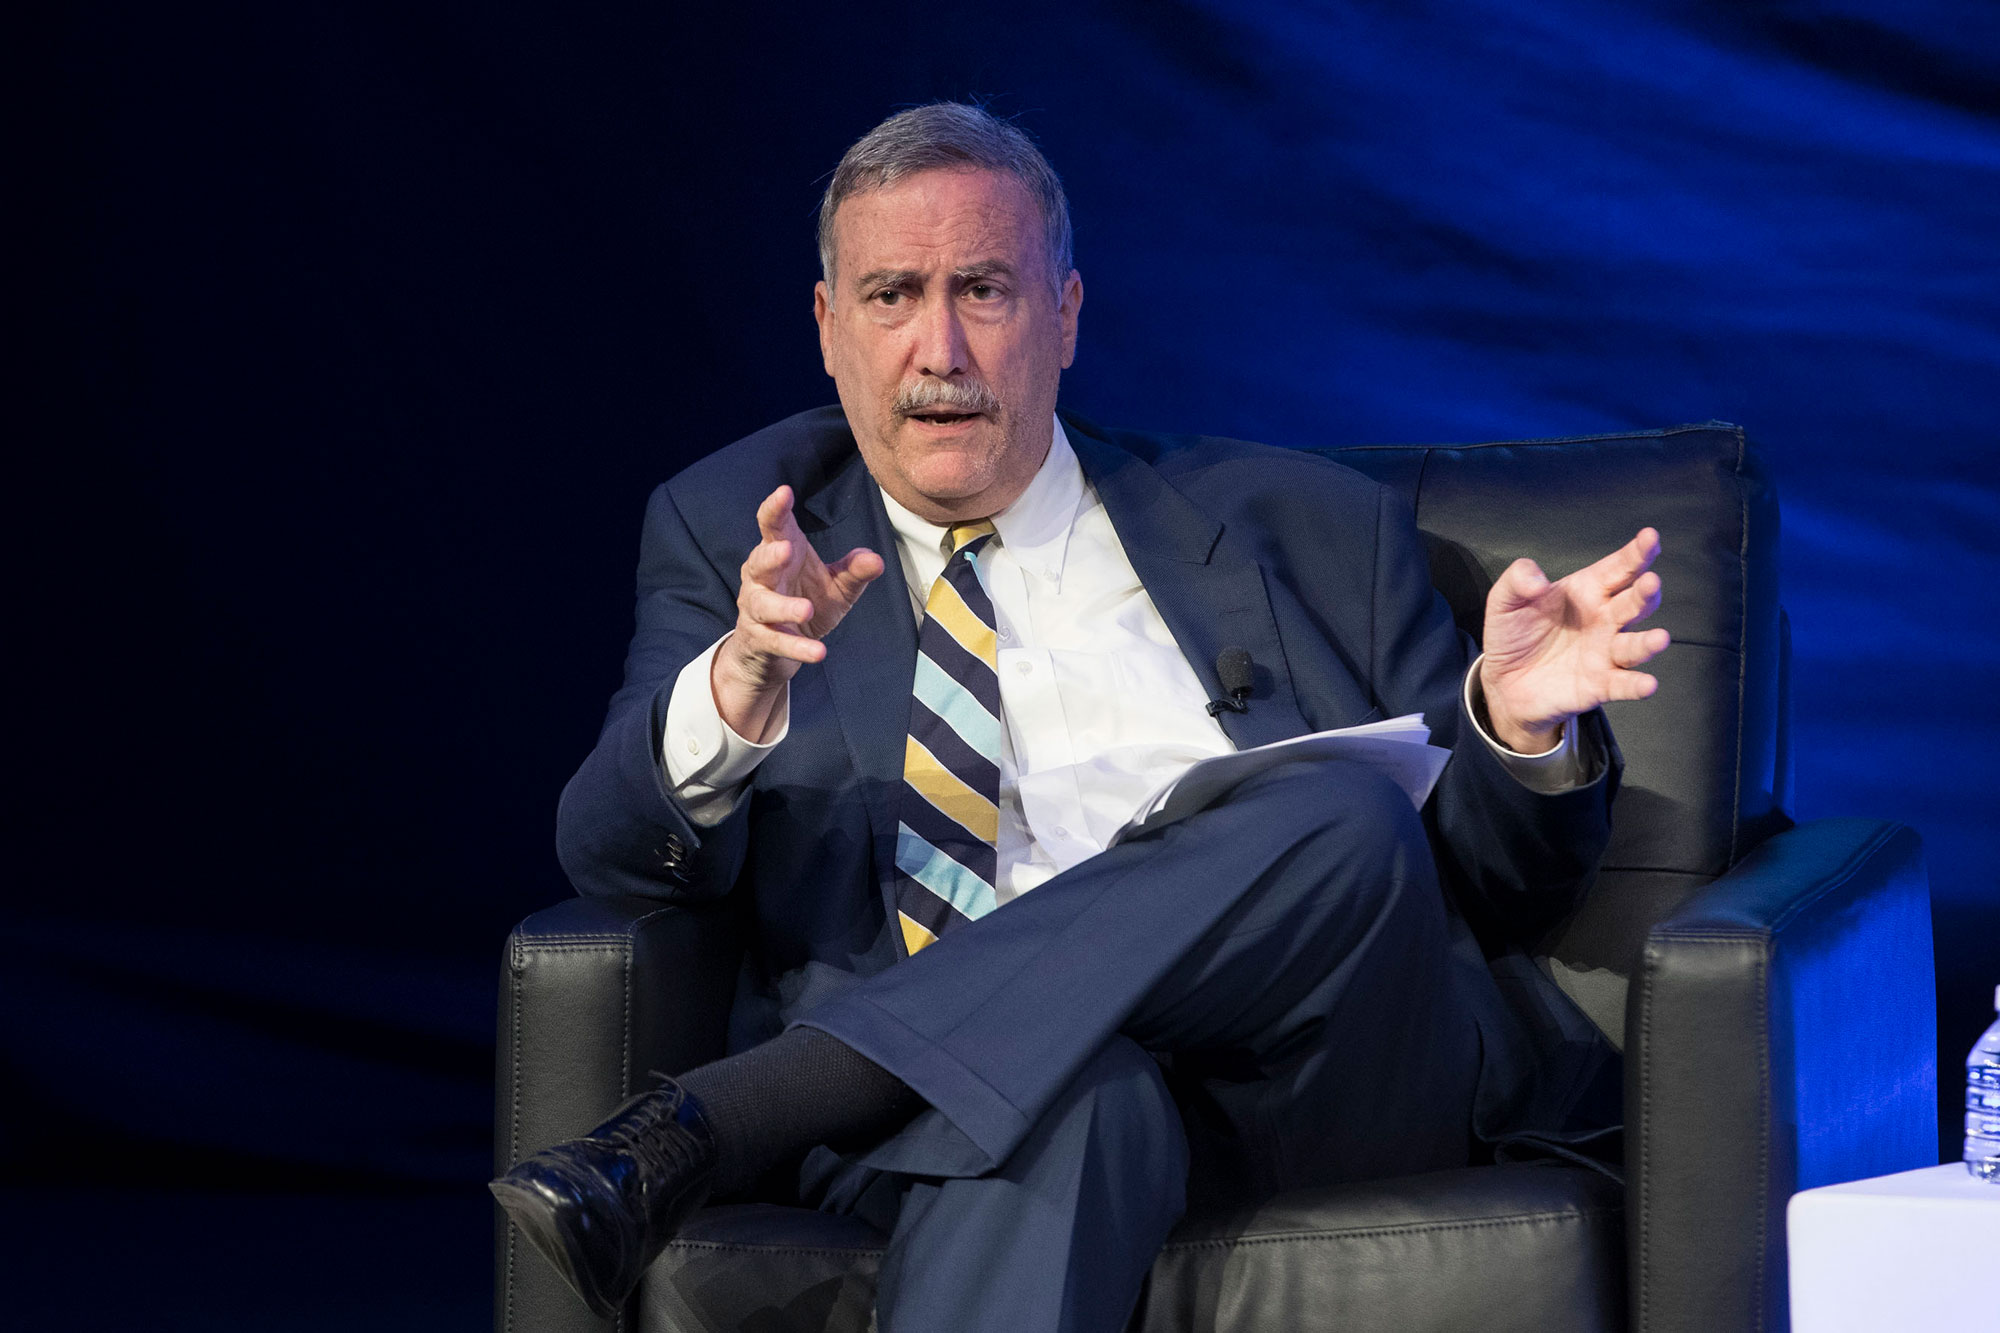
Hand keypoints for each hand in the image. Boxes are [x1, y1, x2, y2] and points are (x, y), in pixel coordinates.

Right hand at [712, 485, 883, 740]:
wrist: (775, 651)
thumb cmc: (804, 603)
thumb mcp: (836, 588)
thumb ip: (854, 572)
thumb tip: (876, 559)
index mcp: (780, 553)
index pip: (773, 527)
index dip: (775, 509)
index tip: (784, 492)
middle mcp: (761, 577)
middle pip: (758, 562)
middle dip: (770, 556)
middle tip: (786, 550)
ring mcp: (755, 608)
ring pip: (762, 604)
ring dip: (783, 606)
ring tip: (806, 608)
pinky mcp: (758, 639)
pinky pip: (775, 642)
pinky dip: (796, 647)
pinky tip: (818, 652)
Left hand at [1478, 528, 1669, 753]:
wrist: (1503, 680)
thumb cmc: (1514, 633)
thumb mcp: (1505, 600)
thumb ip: (1517, 580)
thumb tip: (1536, 580)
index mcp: (1588, 591)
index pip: (1619, 568)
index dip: (1637, 552)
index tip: (1650, 537)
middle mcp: (1605, 619)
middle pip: (1634, 603)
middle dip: (1646, 592)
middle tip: (1650, 582)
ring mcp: (1606, 653)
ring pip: (1635, 646)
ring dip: (1648, 643)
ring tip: (1660, 638)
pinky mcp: (1599, 684)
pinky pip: (1623, 684)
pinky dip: (1636, 685)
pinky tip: (1647, 684)